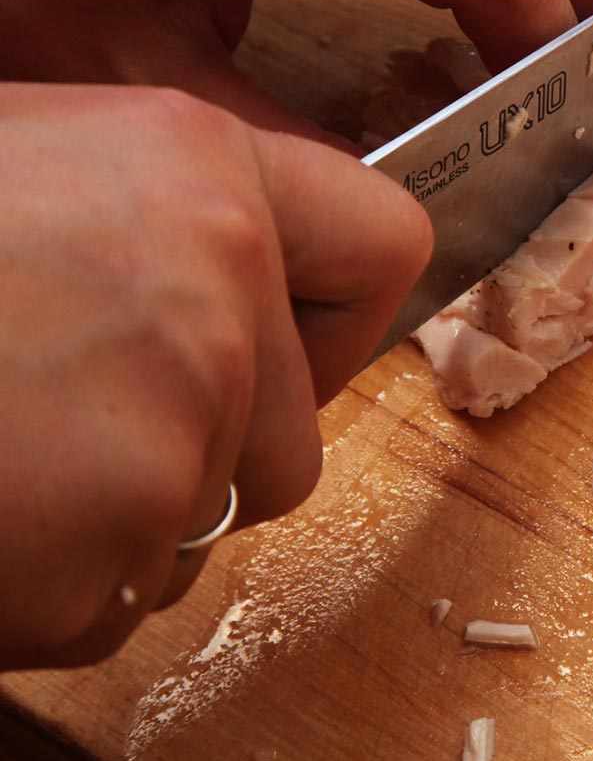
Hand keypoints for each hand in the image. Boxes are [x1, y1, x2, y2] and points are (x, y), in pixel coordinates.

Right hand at [0, 83, 431, 668]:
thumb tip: (248, 286)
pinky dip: (55, 582)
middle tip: (71, 414)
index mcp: (206, 172)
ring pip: (206, 519)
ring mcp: (173, 430)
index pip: (386, 249)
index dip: (338, 313)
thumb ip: (165, 220)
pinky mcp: (108, 552)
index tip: (284, 339)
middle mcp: (221, 293)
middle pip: (294, 430)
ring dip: (120, 514)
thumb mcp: (37, 165)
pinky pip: (122, 595)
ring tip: (3, 448)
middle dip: (207, 445)